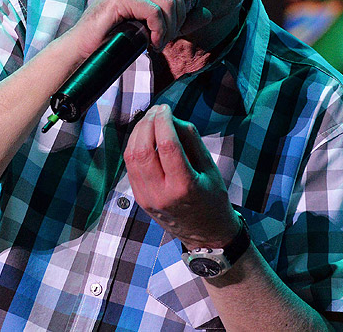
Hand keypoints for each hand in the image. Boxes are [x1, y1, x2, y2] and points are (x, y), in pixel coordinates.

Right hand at [70, 0, 212, 54]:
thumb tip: (208, 13)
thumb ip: (181, 19)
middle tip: (168, 36)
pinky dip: (159, 31)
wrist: (84, 51)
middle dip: (180, 16)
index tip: (182, 18)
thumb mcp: (155, 26)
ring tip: (158, 42)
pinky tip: (151, 43)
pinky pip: (155, 11)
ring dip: (170, 28)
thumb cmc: (117, 38)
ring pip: (169, 0)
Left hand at [124, 104, 240, 248]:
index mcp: (184, 186)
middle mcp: (161, 194)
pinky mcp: (139, 198)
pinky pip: (130, 167)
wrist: (205, 234)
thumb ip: (191, 140)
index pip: (166, 145)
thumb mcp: (210, 168)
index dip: (163, 121)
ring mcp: (146, 198)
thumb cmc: (212, 199)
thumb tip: (171, 118)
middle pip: (142, 150)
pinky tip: (145, 137)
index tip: (166, 108)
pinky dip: (135, 147)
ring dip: (138, 133)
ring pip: (131, 157)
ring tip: (150, 120)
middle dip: (147, 124)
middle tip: (157, 111)